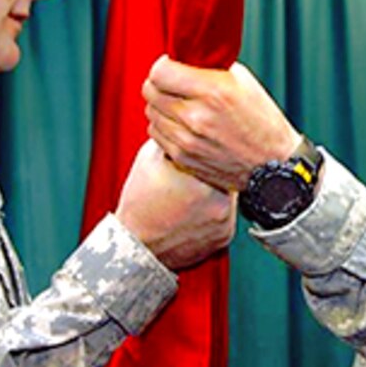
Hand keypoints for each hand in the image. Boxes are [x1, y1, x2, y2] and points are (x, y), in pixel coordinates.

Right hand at [116, 140, 236, 269]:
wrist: (137, 245)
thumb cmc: (140, 202)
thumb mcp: (151, 158)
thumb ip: (173, 137)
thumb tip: (186, 121)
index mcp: (201, 178)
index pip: (214, 153)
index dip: (204, 151)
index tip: (195, 151)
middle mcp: (219, 201)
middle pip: (224, 173)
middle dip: (212, 171)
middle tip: (191, 177)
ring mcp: (224, 221)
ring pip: (228, 194)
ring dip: (215, 191)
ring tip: (189, 198)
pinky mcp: (225, 236)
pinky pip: (227, 216)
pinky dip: (214, 213)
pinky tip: (193, 214)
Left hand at [143, 56, 301, 191]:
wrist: (274, 165)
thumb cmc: (263, 123)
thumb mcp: (244, 83)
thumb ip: (211, 68)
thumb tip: (187, 59)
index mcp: (213, 92)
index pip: (160, 72)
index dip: (163, 65)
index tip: (171, 66)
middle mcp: (196, 117)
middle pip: (150, 91)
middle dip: (160, 84)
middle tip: (173, 85)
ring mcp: (187, 141)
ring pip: (151, 113)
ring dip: (161, 106)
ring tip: (180, 106)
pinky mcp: (183, 158)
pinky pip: (156, 134)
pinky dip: (164, 126)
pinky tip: (181, 124)